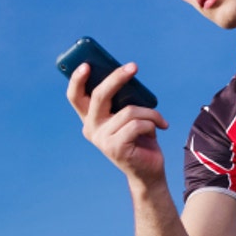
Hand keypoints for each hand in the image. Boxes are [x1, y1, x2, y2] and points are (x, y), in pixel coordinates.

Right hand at [66, 62, 168, 184]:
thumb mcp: (129, 117)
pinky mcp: (115, 148)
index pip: (75, 97)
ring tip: (159, 121)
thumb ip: (122, 101)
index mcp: (91, 119)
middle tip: (133, 66)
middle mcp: (91, 128)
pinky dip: (152, 124)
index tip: (86, 65)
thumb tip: (126, 75)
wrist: (149, 170)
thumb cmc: (140, 139)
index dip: (77, 80)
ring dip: (150, 113)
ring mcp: (102, 139)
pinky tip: (157, 131)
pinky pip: (138, 125)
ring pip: (129, 111)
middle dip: (117, 78)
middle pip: (100, 96)